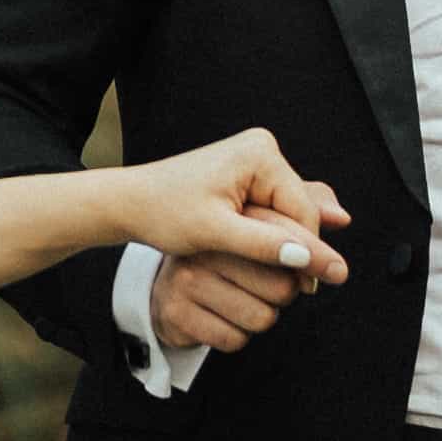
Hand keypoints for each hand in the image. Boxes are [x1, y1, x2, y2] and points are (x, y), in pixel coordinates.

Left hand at [132, 129, 348, 357]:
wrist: (131, 201)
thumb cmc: (165, 213)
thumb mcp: (214, 232)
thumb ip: (263, 244)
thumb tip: (307, 259)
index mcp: (260, 155)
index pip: (302, 211)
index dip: (310, 252)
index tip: (308, 290)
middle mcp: (263, 149)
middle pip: (298, 209)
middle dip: (298, 247)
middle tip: (304, 291)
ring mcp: (255, 159)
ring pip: (287, 212)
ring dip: (286, 244)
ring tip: (291, 282)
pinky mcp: (247, 174)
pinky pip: (273, 209)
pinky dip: (272, 235)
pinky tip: (274, 262)